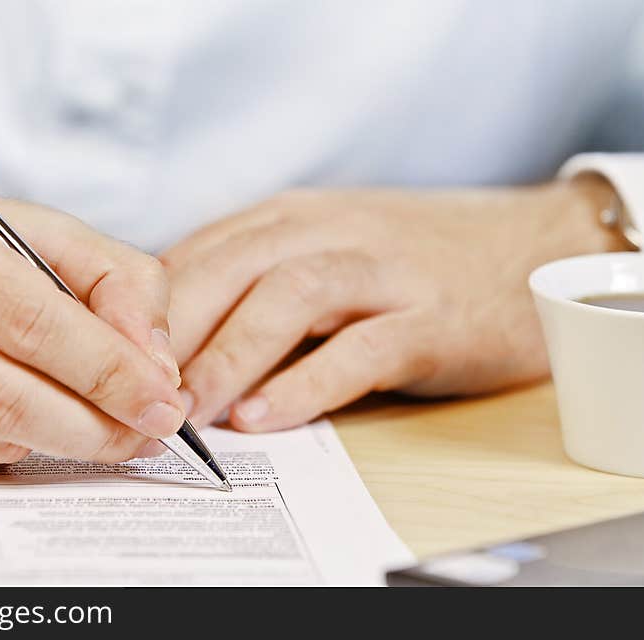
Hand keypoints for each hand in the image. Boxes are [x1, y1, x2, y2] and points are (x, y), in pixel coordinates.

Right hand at [0, 184, 183, 473]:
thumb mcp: (34, 233)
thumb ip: (113, 280)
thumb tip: (155, 362)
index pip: (32, 322)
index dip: (109, 371)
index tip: (162, 401)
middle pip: (7, 397)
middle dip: (97, 426)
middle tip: (147, 433)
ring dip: (60, 441)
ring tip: (101, 426)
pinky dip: (7, 447)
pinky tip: (27, 422)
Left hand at [163, 177, 629, 431]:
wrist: (534, 247)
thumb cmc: (411, 262)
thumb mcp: (324, 254)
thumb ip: (256, 285)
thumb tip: (173, 341)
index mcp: (291, 219)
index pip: (198, 254)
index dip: (145, 308)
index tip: (108, 357)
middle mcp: (330, 231)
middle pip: (229, 269)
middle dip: (172, 331)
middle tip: (132, 389)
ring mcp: (384, 271)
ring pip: (287, 298)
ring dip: (229, 354)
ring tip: (189, 410)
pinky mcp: (431, 317)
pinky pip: (359, 348)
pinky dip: (306, 383)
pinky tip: (265, 417)